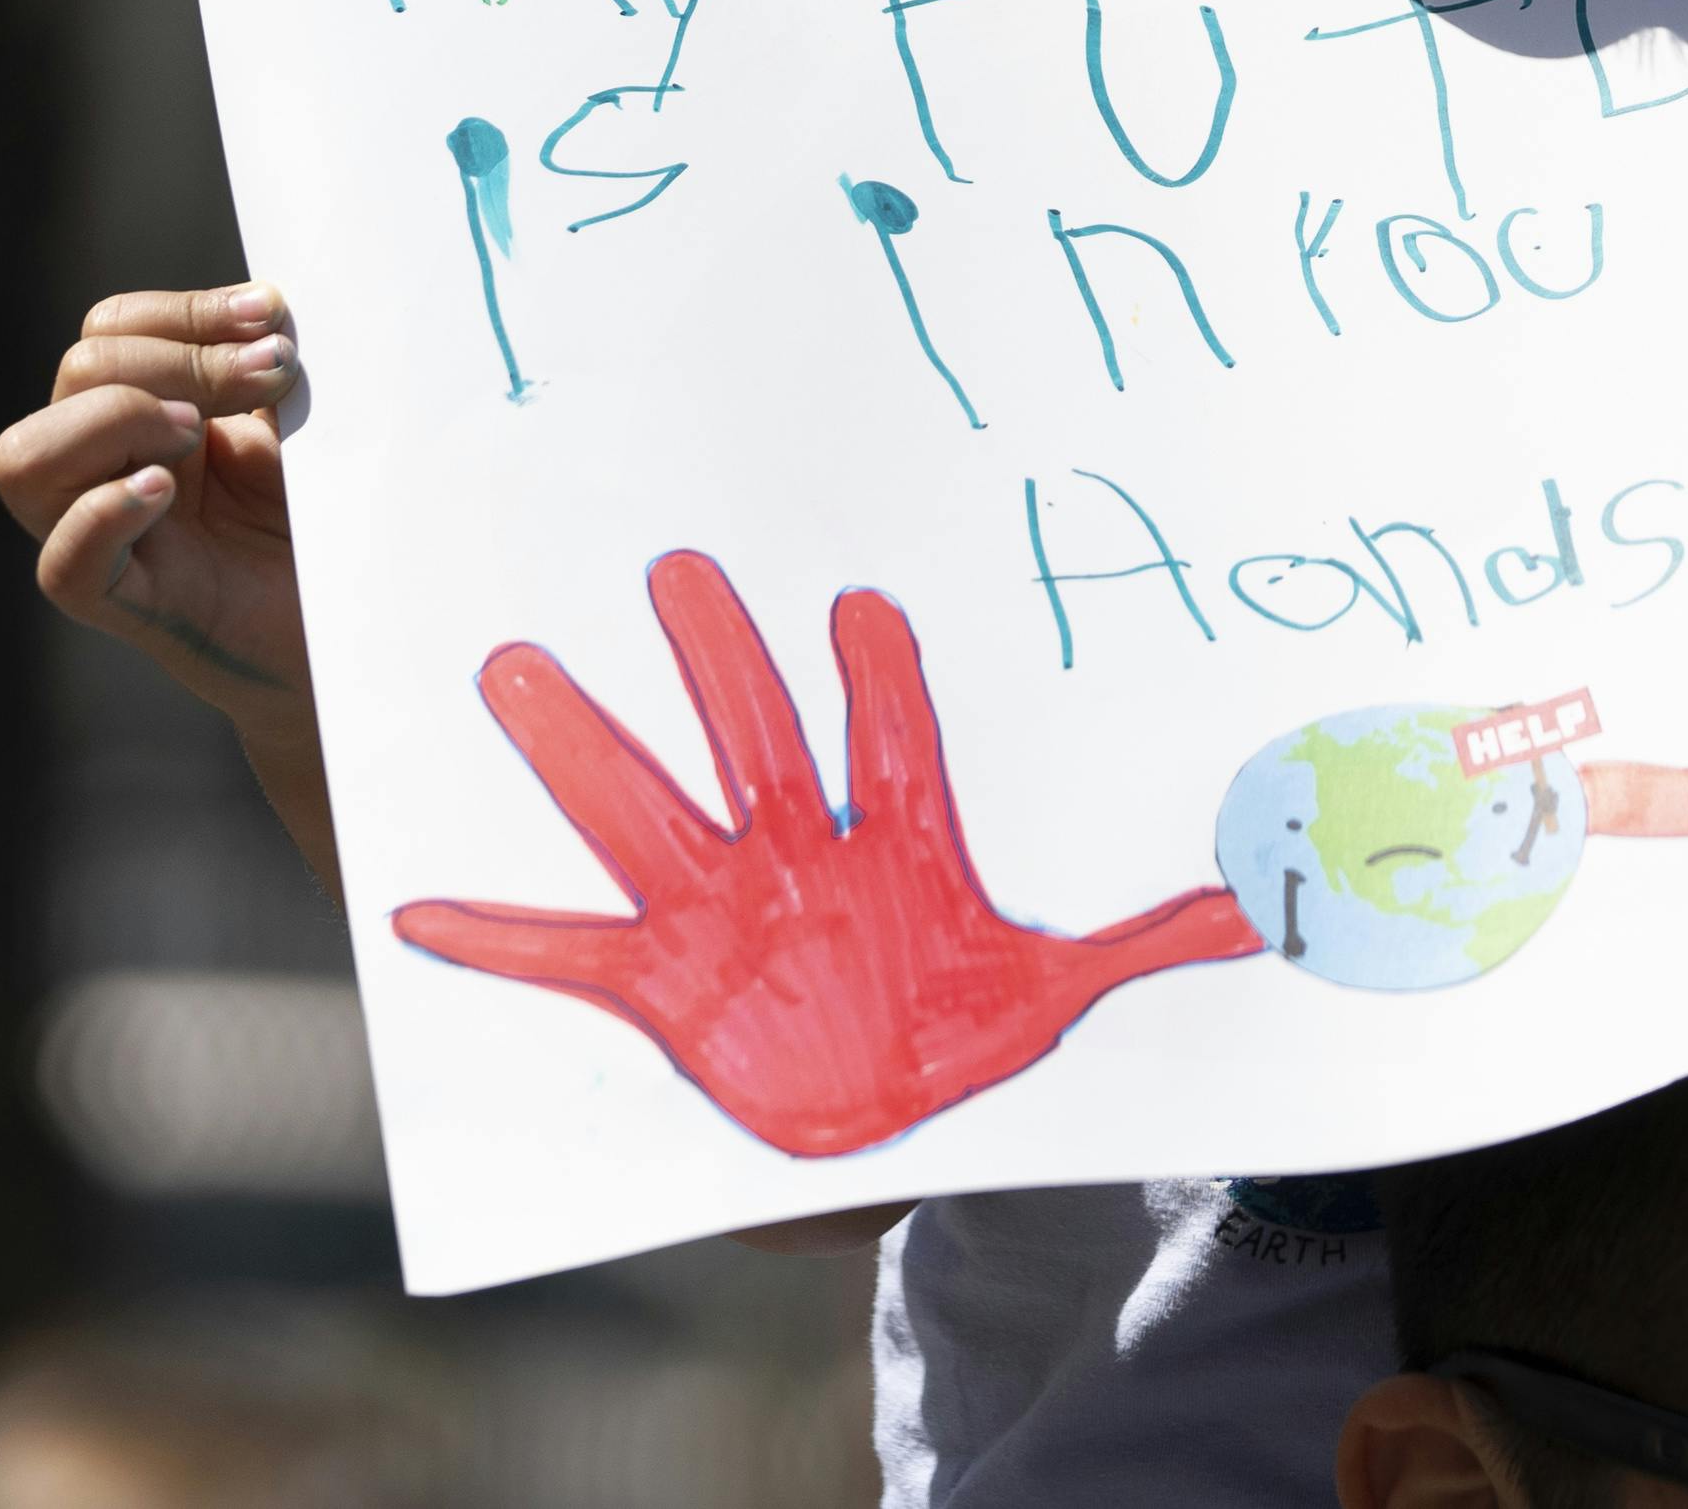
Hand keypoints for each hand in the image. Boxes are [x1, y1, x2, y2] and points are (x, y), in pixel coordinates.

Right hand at [0, 284, 337, 888]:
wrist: (362, 630)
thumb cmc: (329, 521)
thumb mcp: (302, 426)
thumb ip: (273, 366)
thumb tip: (280, 298)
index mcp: (152, 413)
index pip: (111, 330)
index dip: (185, 310)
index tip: (276, 316)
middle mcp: (112, 468)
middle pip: (76, 372)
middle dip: (175, 355)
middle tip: (270, 374)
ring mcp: (108, 538)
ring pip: (24, 459)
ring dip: (115, 420)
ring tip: (198, 435)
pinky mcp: (126, 607)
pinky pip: (62, 565)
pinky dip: (101, 516)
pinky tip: (165, 491)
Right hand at [390, 553, 1262, 1159]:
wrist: (879, 1121)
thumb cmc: (959, 1033)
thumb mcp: (1061, 997)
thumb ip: (1153, 944)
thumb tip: (1272, 908)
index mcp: (899, 850)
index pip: (894, 747)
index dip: (885, 682)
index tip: (866, 603)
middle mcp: (798, 859)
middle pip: (755, 742)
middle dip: (720, 664)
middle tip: (677, 566)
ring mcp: (721, 918)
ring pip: (645, 817)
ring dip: (583, 756)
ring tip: (512, 668)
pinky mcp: (664, 990)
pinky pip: (567, 959)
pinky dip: (497, 942)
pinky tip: (415, 911)